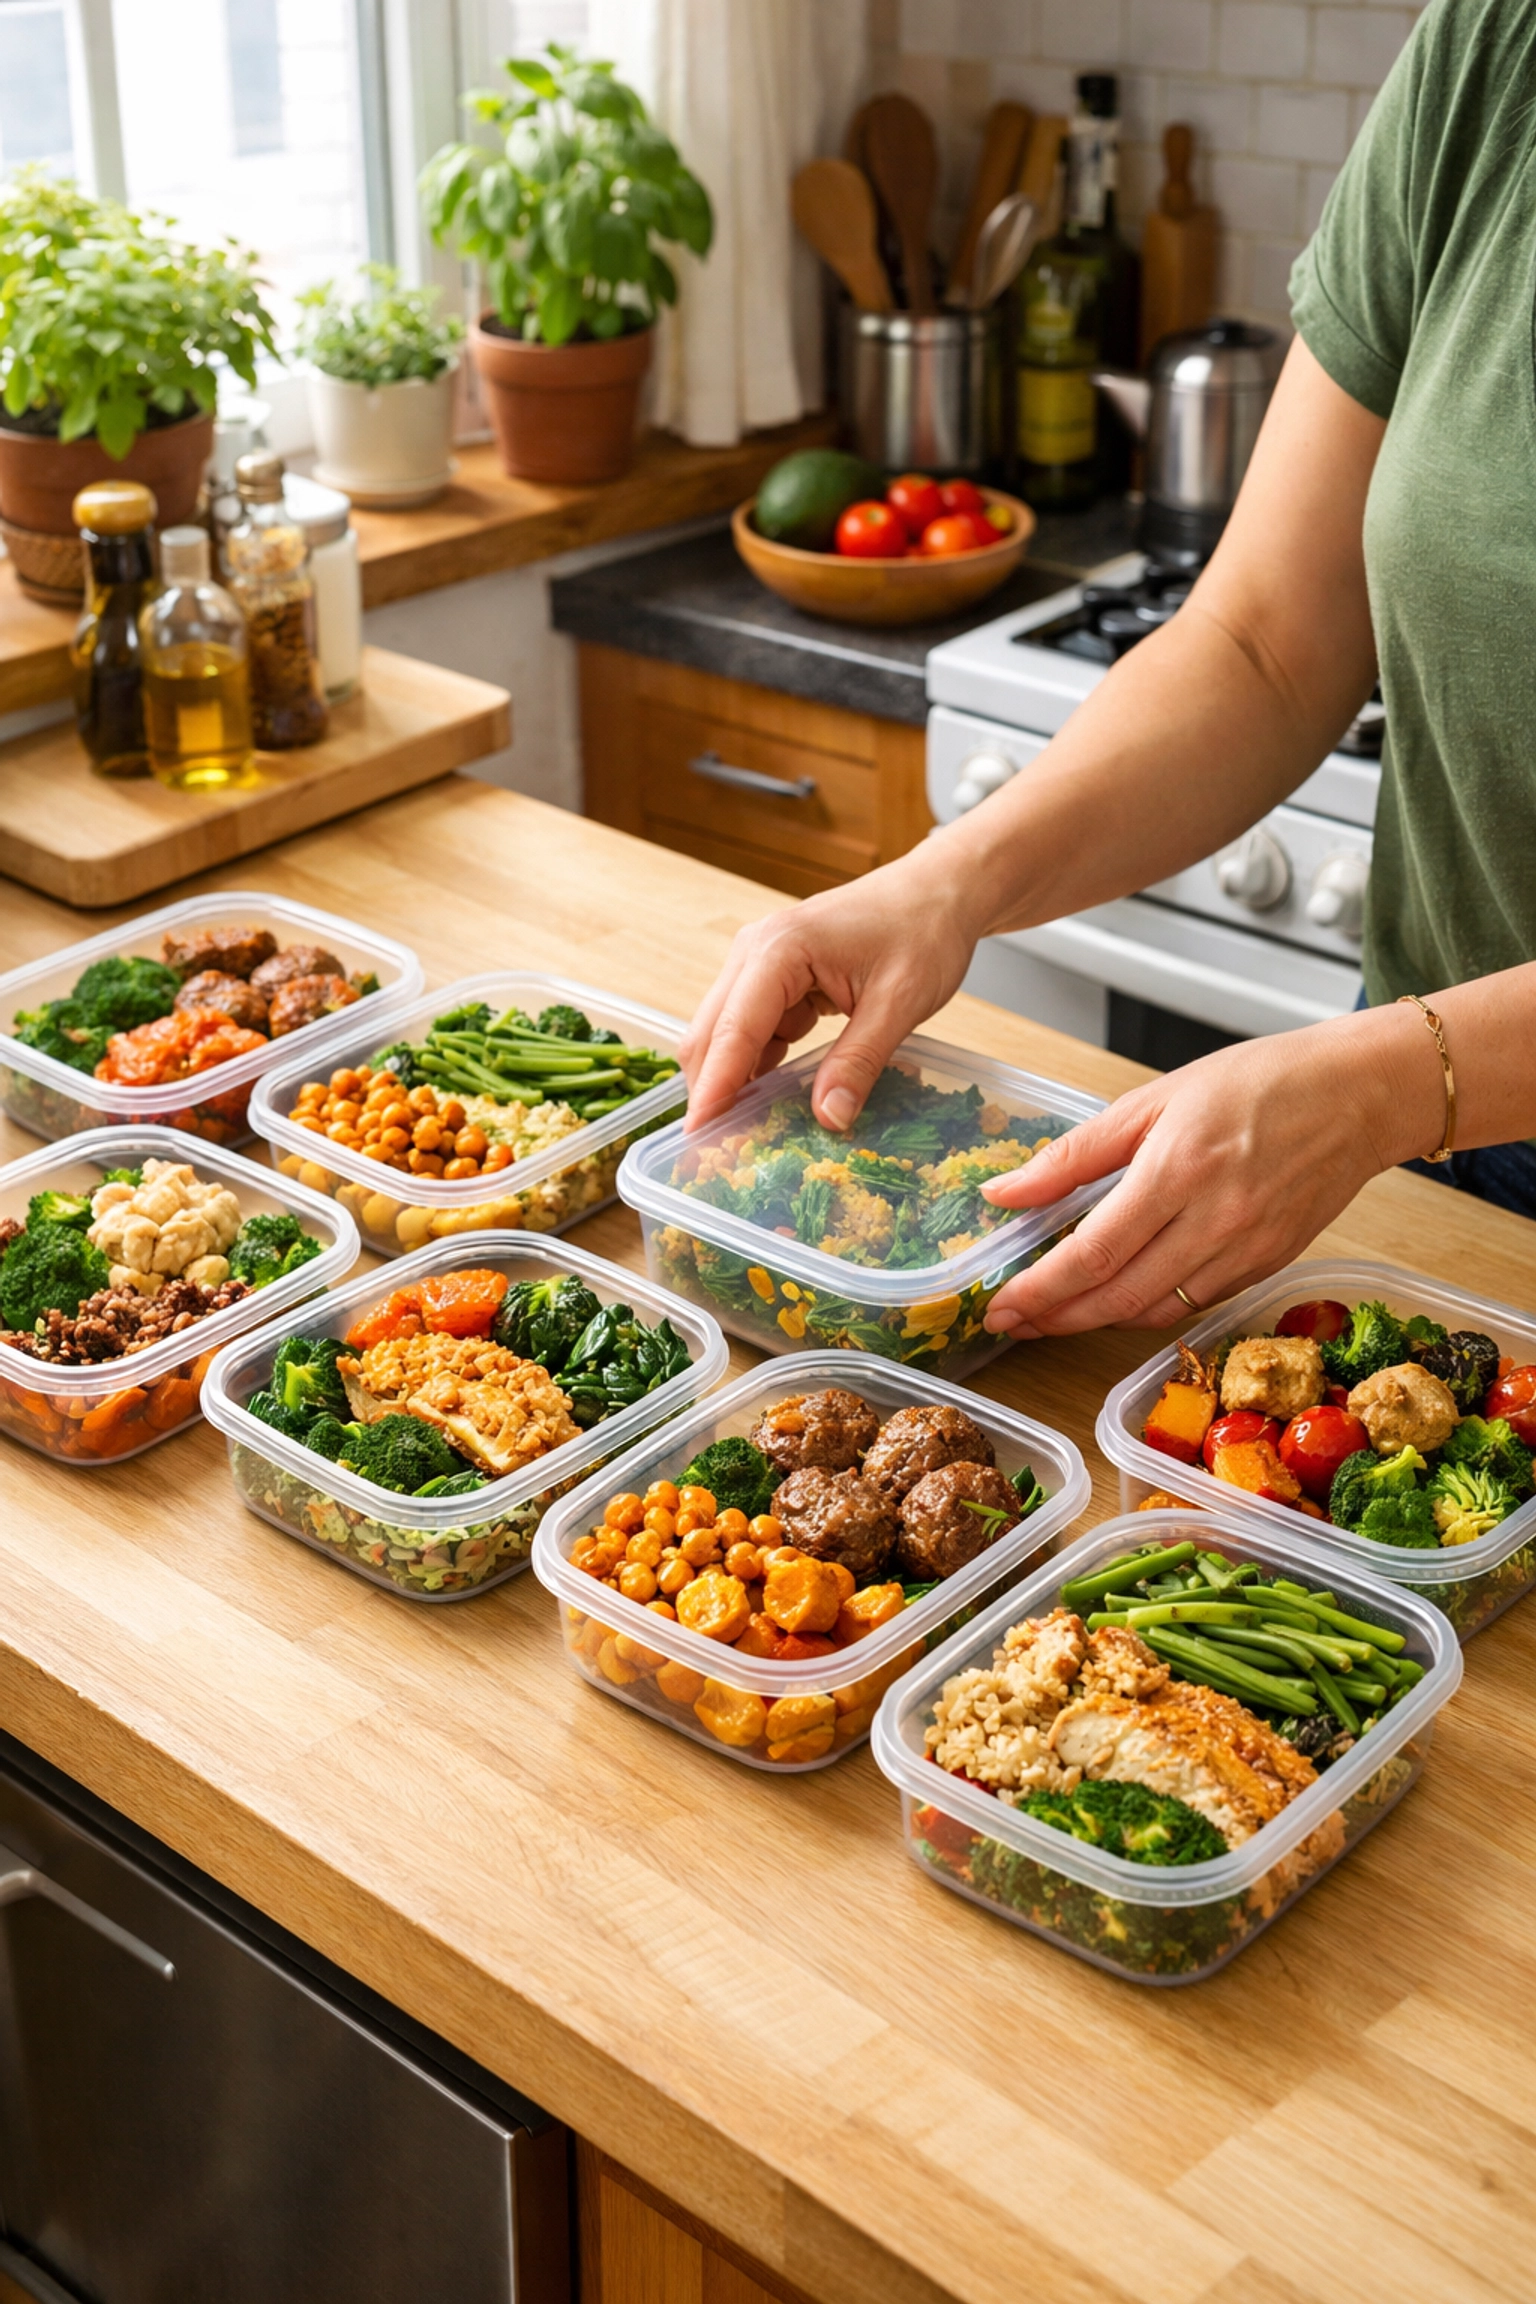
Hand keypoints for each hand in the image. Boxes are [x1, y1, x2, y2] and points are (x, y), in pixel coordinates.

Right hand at [679, 852, 974, 1131]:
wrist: (939, 891)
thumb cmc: (924, 930)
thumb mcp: (899, 1002)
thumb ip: (860, 1061)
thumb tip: (829, 1119)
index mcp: (779, 950)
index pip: (732, 1032)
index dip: (714, 1089)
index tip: (698, 1138)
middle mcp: (754, 952)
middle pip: (711, 1034)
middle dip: (712, 1091)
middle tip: (718, 1153)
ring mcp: (760, 964)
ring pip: (726, 1035)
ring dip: (734, 1081)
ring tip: (746, 1135)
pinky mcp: (775, 978)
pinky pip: (753, 1030)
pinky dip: (759, 1065)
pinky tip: (774, 1100)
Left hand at [976, 1009, 1441, 1335]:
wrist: (1359, 1094)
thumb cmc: (1258, 1082)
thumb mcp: (1152, 1101)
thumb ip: (1074, 1155)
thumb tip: (1005, 1193)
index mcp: (1176, 1172)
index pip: (1091, 1254)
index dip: (1039, 1290)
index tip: (998, 1305)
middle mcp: (1213, 1222)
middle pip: (1117, 1297)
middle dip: (1055, 1318)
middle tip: (1010, 1321)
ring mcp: (1246, 1251)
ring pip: (1154, 1310)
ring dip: (1095, 1321)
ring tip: (1052, 1313)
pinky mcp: (1268, 1266)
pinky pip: (1194, 1303)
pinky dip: (1147, 1308)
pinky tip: (1117, 1296)